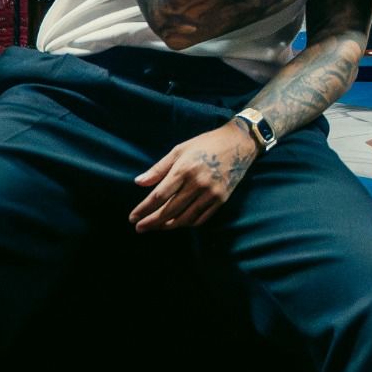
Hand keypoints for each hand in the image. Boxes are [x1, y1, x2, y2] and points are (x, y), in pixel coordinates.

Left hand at [130, 122, 256, 231]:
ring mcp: (211, 193)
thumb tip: (138, 183)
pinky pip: (201, 219)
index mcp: (184, 169)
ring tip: (157, 226)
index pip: (159, 196)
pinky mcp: (221, 199)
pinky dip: (187, 223)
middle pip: (169, 210)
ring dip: (168, 225)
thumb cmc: (205, 144)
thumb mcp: (179, 150)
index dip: (144, 209)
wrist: (239, 143)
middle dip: (152, 221)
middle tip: (139, 228)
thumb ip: (159, 168)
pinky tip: (177, 222)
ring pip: (185, 218)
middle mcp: (198, 184)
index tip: (133, 218)